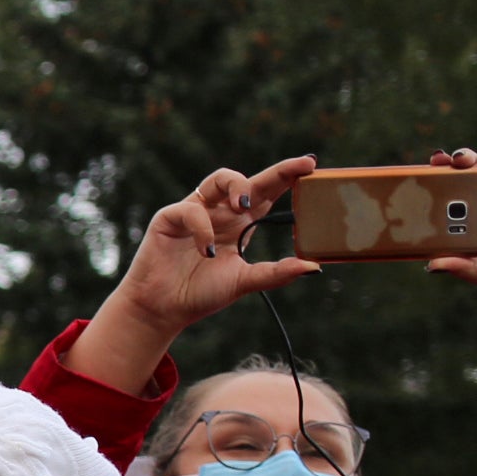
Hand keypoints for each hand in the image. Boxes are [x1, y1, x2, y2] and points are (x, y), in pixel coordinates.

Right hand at [68, 157, 323, 392]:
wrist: (163, 309)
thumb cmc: (201, 294)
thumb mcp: (245, 282)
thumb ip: (276, 273)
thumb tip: (313, 267)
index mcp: (240, 224)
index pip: (267, 194)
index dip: (288, 178)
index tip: (311, 166)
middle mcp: (219, 212)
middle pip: (249, 181)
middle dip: (276, 171)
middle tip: (300, 169)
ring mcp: (195, 212)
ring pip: (219, 180)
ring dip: (237, 186)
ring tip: (245, 206)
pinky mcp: (169, 218)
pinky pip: (191, 210)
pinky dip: (202, 229)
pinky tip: (205, 252)